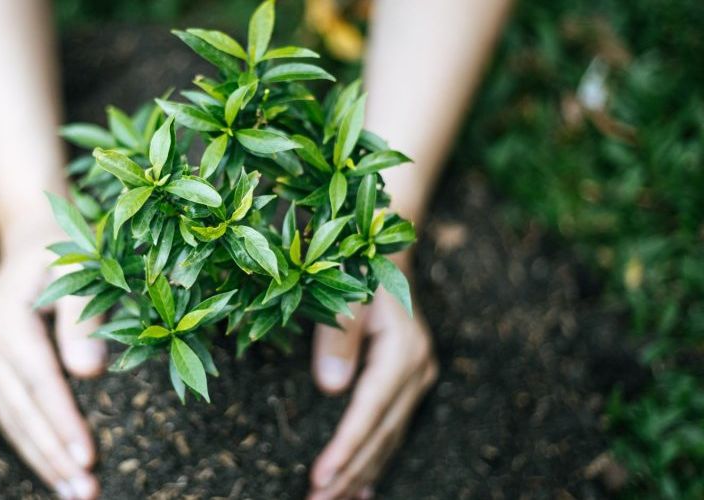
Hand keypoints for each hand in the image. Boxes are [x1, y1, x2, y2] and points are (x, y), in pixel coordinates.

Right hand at [0, 226, 105, 499]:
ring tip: (74, 494)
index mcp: (5, 316)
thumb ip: (84, 317)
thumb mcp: (81, 268)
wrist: (32, 234)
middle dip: (54, 455)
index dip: (63, 422)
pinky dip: (33, 444)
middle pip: (21, 409)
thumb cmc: (67, 247)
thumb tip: (89, 375)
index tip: (89, 458)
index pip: (39, 381)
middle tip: (86, 493)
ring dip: (43, 460)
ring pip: (12, 418)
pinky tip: (56, 471)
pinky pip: (11, 412)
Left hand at [308, 260, 437, 498]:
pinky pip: (392, 430)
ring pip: (388, 438)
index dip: (344, 448)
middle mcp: (417, 371)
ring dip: (361, 473)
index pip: (368, 413)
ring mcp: (418, 378)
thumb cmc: (359, 269)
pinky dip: (375, 459)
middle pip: (380, 434)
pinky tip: (363, 487)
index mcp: (402, 353)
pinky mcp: (410, 382)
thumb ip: (338, 339)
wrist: (386, 253)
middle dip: (349, 473)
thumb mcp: (345, 295)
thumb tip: (330, 388)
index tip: (319, 479)